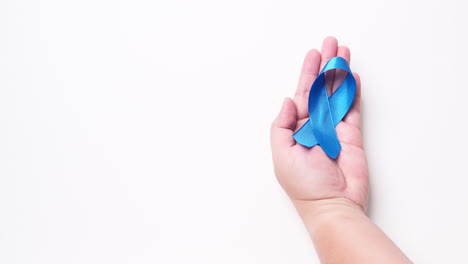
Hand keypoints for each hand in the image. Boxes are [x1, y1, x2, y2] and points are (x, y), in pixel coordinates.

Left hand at [270, 37, 368, 211]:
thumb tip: (288, 100)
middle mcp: (315, 125)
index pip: (302, 95)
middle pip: (321, 89)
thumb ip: (282, 125)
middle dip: (326, 66)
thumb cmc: (304, 185)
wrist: (332, 205)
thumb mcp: (282, 154)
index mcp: (296, 128)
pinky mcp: (351, 136)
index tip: (314, 55)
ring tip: (344, 54)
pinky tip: (352, 78)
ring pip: (337, 95)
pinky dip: (352, 93)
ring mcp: (334, 129)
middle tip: (331, 44)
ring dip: (340, 74)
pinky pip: (352, 109)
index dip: (308, 74)